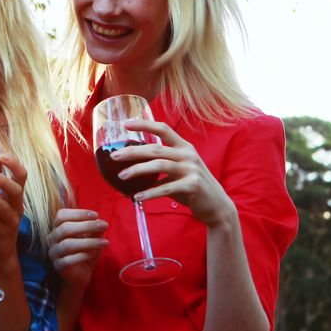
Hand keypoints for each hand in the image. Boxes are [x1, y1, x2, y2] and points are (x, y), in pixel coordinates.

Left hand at [0, 153, 26, 262]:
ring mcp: (11, 222)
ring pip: (5, 208)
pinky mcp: (3, 234)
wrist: (0, 252)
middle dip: (4, 181)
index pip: (21, 176)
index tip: (1, 155)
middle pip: (17, 190)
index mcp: (15, 197)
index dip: (14, 164)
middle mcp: (16, 207)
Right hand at [48, 208, 107, 286]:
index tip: (96, 215)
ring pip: (68, 244)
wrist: (80, 275)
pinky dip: (82, 256)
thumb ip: (94, 230)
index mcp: (58, 228)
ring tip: (105, 242)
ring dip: (88, 242)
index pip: (62, 215)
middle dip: (87, 225)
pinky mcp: (59, 266)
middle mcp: (52, 239)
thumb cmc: (85, 252)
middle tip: (104, 225)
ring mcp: (54, 253)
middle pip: (65, 228)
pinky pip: (68, 260)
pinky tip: (93, 253)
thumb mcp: (92, 239)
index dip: (78, 213)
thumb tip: (99, 222)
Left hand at [114, 119, 236, 226]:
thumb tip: (127, 174)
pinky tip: (137, 197)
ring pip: (159, 165)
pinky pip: (166, 188)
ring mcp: (192, 169)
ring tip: (121, 176)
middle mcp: (188, 155)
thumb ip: (158, 169)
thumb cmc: (191, 187)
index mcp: (184, 147)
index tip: (125, 124)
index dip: (144, 125)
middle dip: (133, 151)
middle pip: (156, 148)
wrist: (216, 206)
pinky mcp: (193, 185)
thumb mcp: (177, 172)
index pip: (163, 129)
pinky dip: (150, 192)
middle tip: (114, 156)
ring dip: (137, 171)